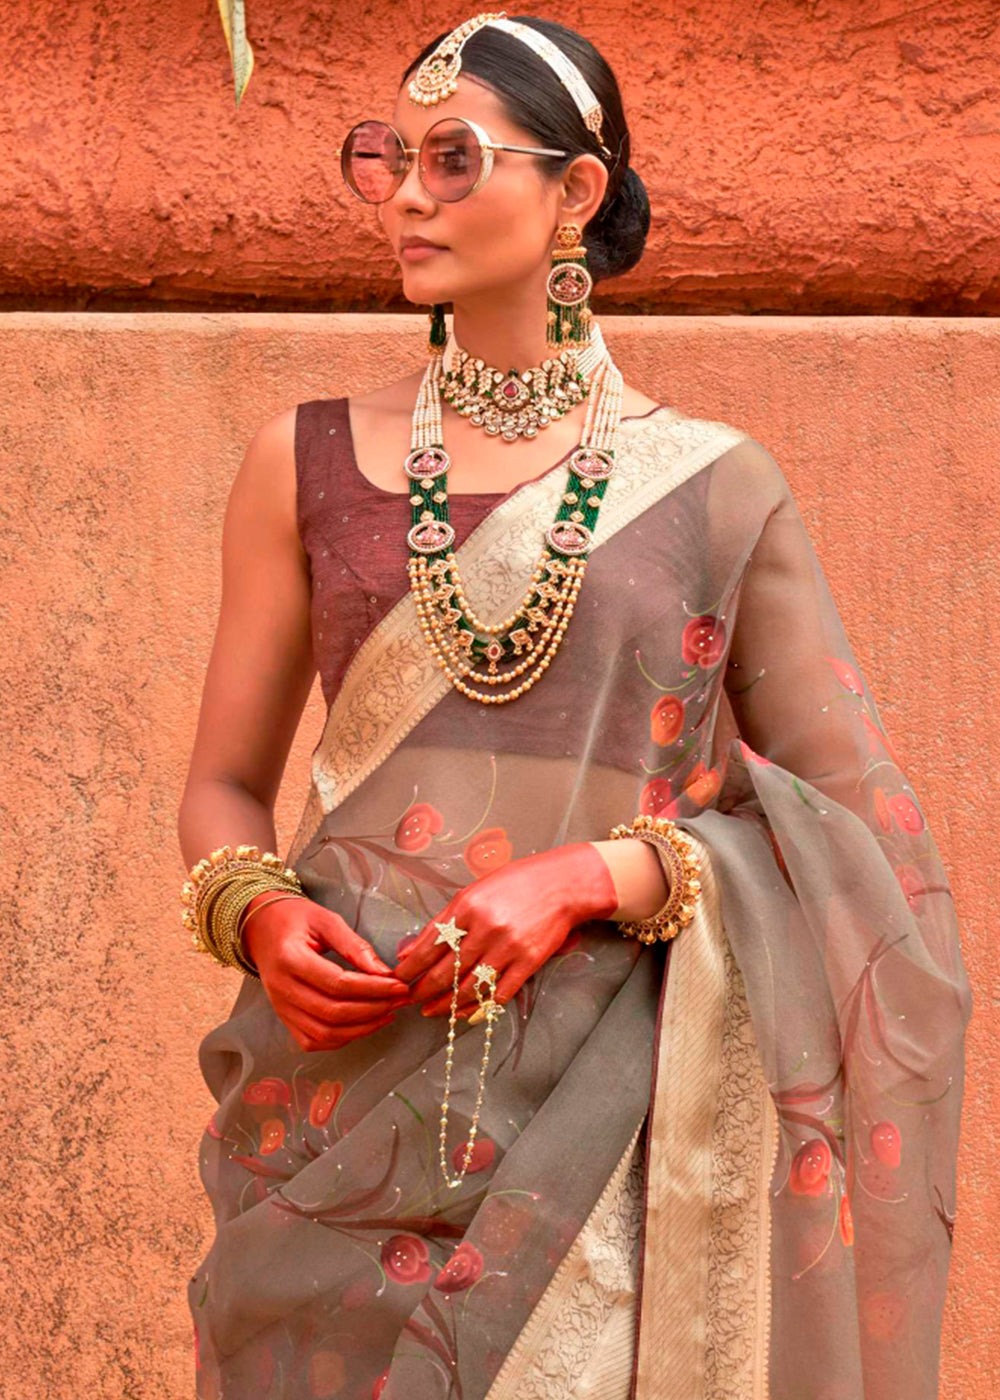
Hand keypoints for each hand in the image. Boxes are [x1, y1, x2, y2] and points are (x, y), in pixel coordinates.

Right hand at [241, 893, 413, 1051]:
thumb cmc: (296, 919)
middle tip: (400, 1000)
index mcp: (289, 959)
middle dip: (373, 1010)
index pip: (337, 983)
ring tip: (388, 1013)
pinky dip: (341, 1039)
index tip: (399, 985)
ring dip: (361, 1029)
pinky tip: (363, 1025)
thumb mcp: (326, 920)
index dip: (372, 988)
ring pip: (323, 1033)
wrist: (261, 928)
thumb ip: (355, 945)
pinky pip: (312, 1041)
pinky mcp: (283, 1018)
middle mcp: (281, 989)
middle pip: (332, 1013)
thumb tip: (385, 973)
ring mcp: (280, 1008)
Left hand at [392, 842, 617, 1018]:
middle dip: (422, 990)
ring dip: (446, 1004)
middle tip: (408, 1000)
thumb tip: (411, 949)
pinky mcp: (528, 962)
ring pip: (469, 987)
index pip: (429, 946)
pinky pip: (498, 993)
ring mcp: (508, 947)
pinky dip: (479, 1008)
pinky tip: (464, 1013)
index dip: (410, 968)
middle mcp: (486, 928)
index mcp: (467, 906)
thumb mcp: (474, 892)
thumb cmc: (516, 883)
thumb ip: (444, 921)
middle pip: (446, 971)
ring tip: (431, 1010)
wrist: (563, 884)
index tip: (398, 979)